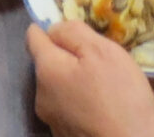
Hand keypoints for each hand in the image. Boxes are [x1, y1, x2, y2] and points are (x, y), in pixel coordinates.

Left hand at [26, 21, 153, 136]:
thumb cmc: (119, 96)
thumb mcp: (102, 52)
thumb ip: (73, 32)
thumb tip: (54, 28)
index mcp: (46, 70)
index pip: (34, 37)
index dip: (49, 27)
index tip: (69, 27)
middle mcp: (41, 95)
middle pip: (48, 64)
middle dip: (68, 57)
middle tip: (99, 59)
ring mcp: (52, 119)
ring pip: (60, 87)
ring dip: (76, 81)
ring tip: (105, 84)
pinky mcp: (64, 135)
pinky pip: (70, 108)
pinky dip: (82, 102)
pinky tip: (104, 105)